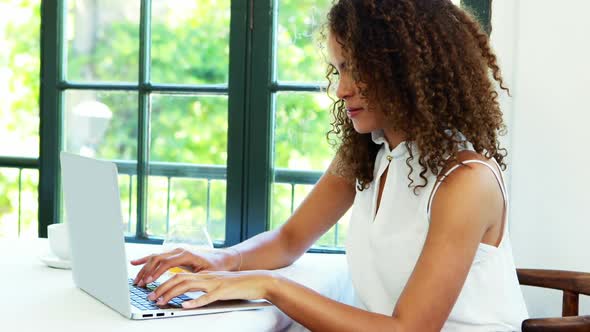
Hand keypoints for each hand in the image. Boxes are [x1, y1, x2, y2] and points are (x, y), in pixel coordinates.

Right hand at [131, 248, 234, 286]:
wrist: (222, 258)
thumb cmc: (215, 267)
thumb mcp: (206, 274)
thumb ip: (193, 278)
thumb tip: (183, 285)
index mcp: (186, 255)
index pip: (166, 263)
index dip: (156, 272)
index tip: (149, 281)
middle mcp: (179, 251)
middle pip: (157, 259)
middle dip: (147, 271)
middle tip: (140, 284)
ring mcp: (175, 251)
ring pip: (155, 257)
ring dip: (144, 268)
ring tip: (137, 280)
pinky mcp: (173, 254)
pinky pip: (157, 256)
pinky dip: (145, 260)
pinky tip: (135, 263)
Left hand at [147, 271, 278, 308]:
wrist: (257, 281)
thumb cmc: (237, 285)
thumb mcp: (216, 284)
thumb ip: (201, 288)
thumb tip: (186, 296)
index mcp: (203, 275)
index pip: (178, 275)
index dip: (163, 283)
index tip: (152, 292)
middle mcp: (206, 277)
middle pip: (179, 278)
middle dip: (162, 288)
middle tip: (150, 298)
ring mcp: (214, 283)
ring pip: (188, 285)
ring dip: (172, 294)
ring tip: (161, 302)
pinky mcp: (223, 291)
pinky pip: (207, 297)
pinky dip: (195, 301)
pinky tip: (185, 306)